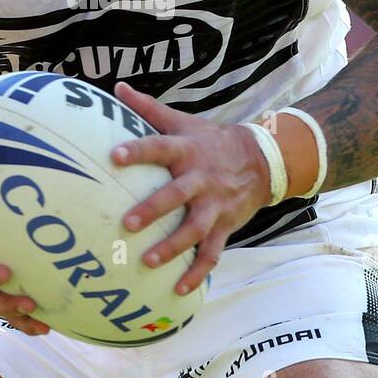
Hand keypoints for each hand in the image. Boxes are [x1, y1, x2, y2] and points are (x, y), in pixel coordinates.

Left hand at [109, 82, 272, 296]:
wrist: (263, 160)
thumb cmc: (211, 140)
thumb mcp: (184, 121)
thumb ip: (148, 108)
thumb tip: (116, 87)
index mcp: (188, 150)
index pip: (159, 147)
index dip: (138, 151)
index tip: (114, 156)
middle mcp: (201, 178)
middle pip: (177, 194)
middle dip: (153, 209)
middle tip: (127, 223)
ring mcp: (214, 206)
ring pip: (194, 230)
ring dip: (172, 247)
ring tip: (147, 261)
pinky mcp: (224, 226)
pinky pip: (211, 254)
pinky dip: (197, 273)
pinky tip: (179, 290)